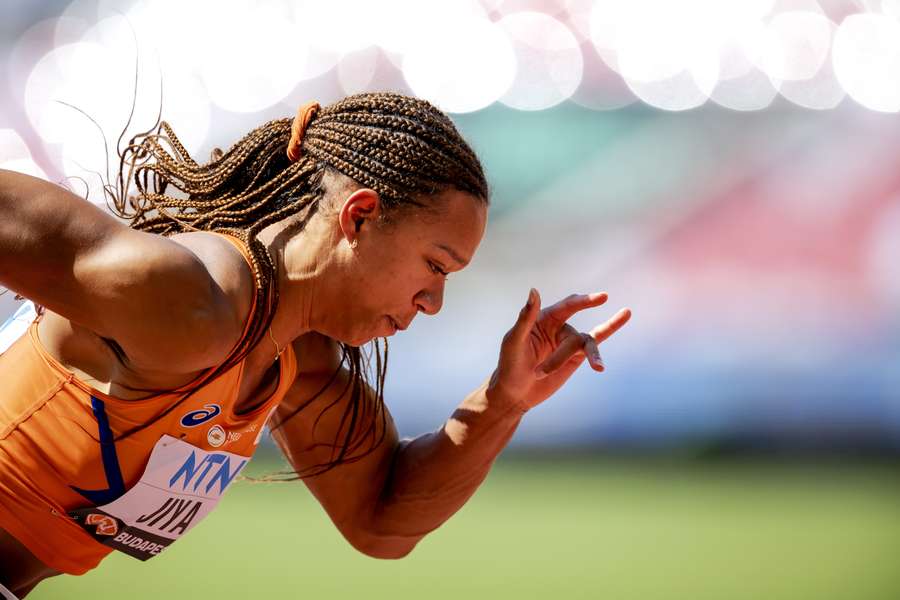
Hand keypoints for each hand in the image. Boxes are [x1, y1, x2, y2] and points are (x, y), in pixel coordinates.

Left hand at [489, 288, 630, 413]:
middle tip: (603, 297)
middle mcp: (558, 328)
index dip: (583, 302)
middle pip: (573, 334)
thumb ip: (526, 317)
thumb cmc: (510, 364)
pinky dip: (597, 357)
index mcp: (543, 319)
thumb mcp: (514, 341)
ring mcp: (568, 344)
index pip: (566, 307)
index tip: (602, 297)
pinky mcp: (575, 359)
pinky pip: (590, 352)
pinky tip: (602, 365)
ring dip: (570, 360)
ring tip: (579, 369)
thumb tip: (534, 291)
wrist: (515, 393)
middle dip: (586, 313)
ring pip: (581, 346)